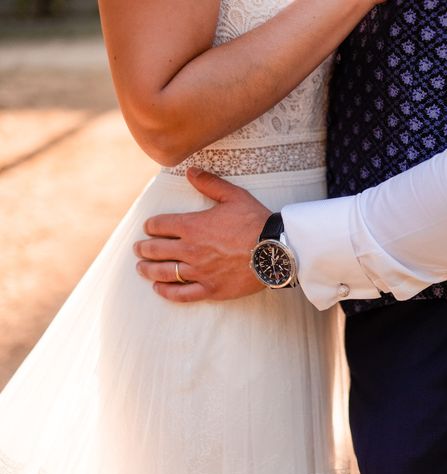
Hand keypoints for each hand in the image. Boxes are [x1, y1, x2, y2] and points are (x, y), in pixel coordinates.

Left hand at [134, 167, 271, 301]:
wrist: (274, 250)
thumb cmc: (255, 221)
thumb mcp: (234, 196)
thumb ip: (209, 183)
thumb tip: (190, 171)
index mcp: (192, 226)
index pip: (159, 226)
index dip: (150, 226)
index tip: (148, 228)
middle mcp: (190, 249)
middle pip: (155, 250)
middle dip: (143, 248)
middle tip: (138, 249)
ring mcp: (198, 271)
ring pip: (164, 272)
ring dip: (148, 270)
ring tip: (141, 268)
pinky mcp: (209, 289)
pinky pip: (181, 294)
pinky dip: (166, 292)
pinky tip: (158, 289)